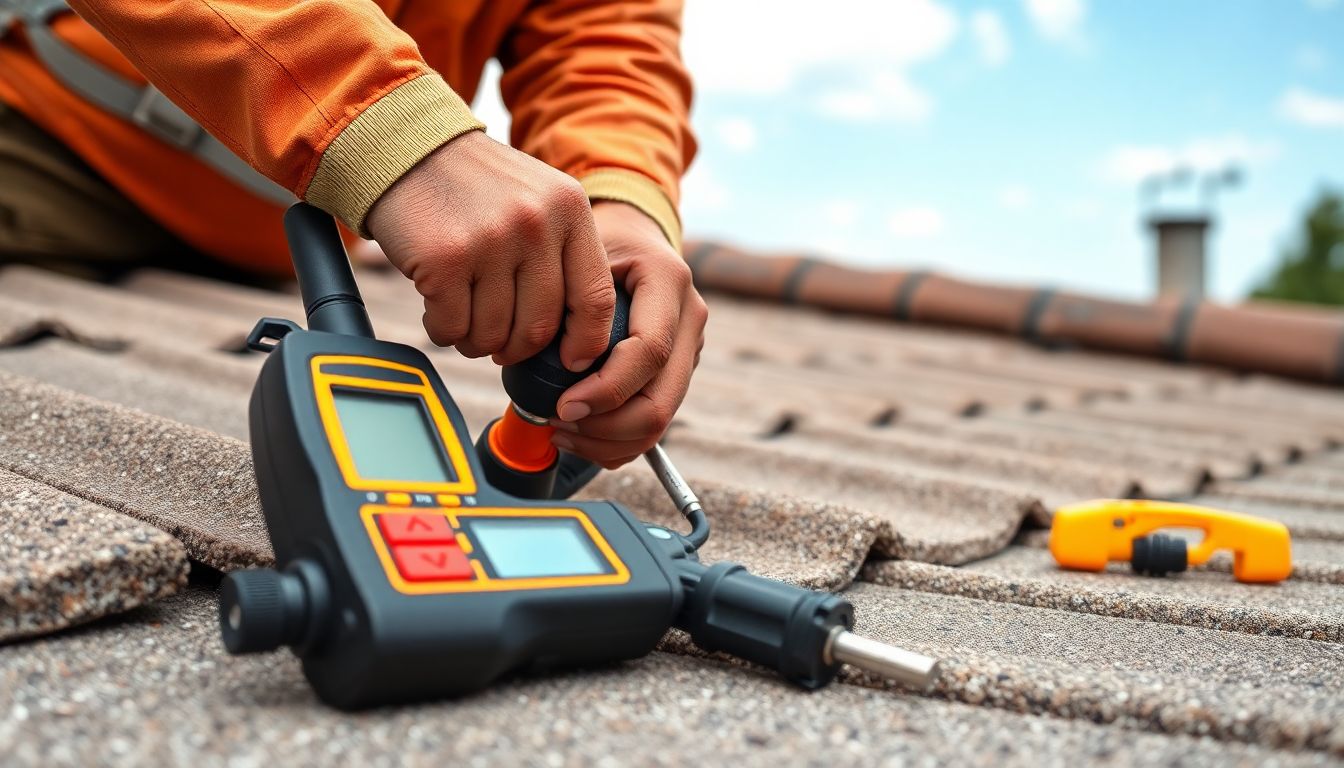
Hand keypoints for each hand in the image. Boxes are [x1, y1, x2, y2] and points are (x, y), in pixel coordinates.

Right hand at [365, 131, 616, 368]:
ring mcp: (490, 240)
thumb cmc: (476, 187)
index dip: (585, 343)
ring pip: (493, 334)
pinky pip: (452, 327)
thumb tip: (580, 339)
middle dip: (517, 348)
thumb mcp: (539, 201)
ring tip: (465, 318)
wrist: (407, 148)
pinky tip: (438, 308)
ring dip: (476, 341)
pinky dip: (444, 330)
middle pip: (539, 327)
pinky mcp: (444, 258)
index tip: (570, 361)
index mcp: (570, 210)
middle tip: (500, 343)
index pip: (595, 299)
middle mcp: (535, 223)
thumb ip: (563, 256)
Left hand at [549, 201, 708, 468]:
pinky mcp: (677, 373)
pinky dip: (615, 443)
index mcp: (668, 281)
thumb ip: (568, 300)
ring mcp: (689, 349)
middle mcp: (690, 318)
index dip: (607, 388)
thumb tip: (546, 369)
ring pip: (660, 423)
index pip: (650, 351)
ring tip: (560, 432)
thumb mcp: (578, 252)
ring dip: (607, 442)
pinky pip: (653, 425)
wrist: (632, 235)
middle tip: (557, 422)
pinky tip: (578, 434)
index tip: (562, 404)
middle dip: (606, 427)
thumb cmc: (597, 243)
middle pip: (662, 401)